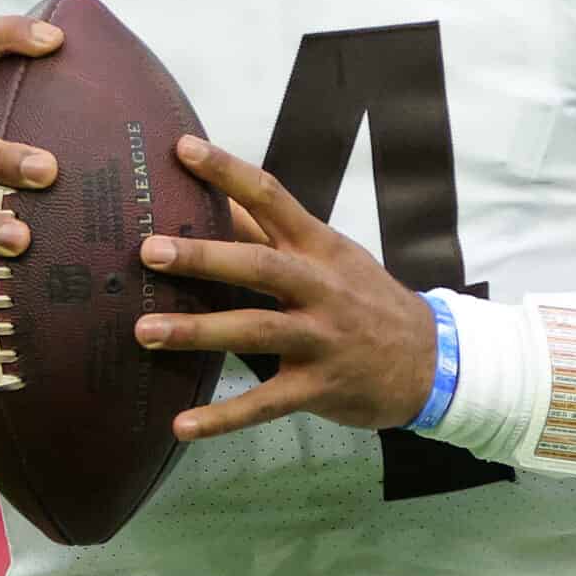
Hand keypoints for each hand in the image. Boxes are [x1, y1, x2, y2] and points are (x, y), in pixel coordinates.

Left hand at [135, 135, 434, 441]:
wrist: (431, 359)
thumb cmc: (366, 299)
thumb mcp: (330, 256)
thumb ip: (273, 233)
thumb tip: (217, 199)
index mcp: (319, 247)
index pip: (272, 197)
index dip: (228, 172)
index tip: (183, 149)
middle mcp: (320, 287)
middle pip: (259, 265)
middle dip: (203, 257)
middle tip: (150, 251)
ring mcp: (321, 338)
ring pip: (256, 330)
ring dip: (197, 331)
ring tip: (144, 331)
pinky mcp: (319, 386)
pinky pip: (266, 403)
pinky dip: (223, 416)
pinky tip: (182, 425)